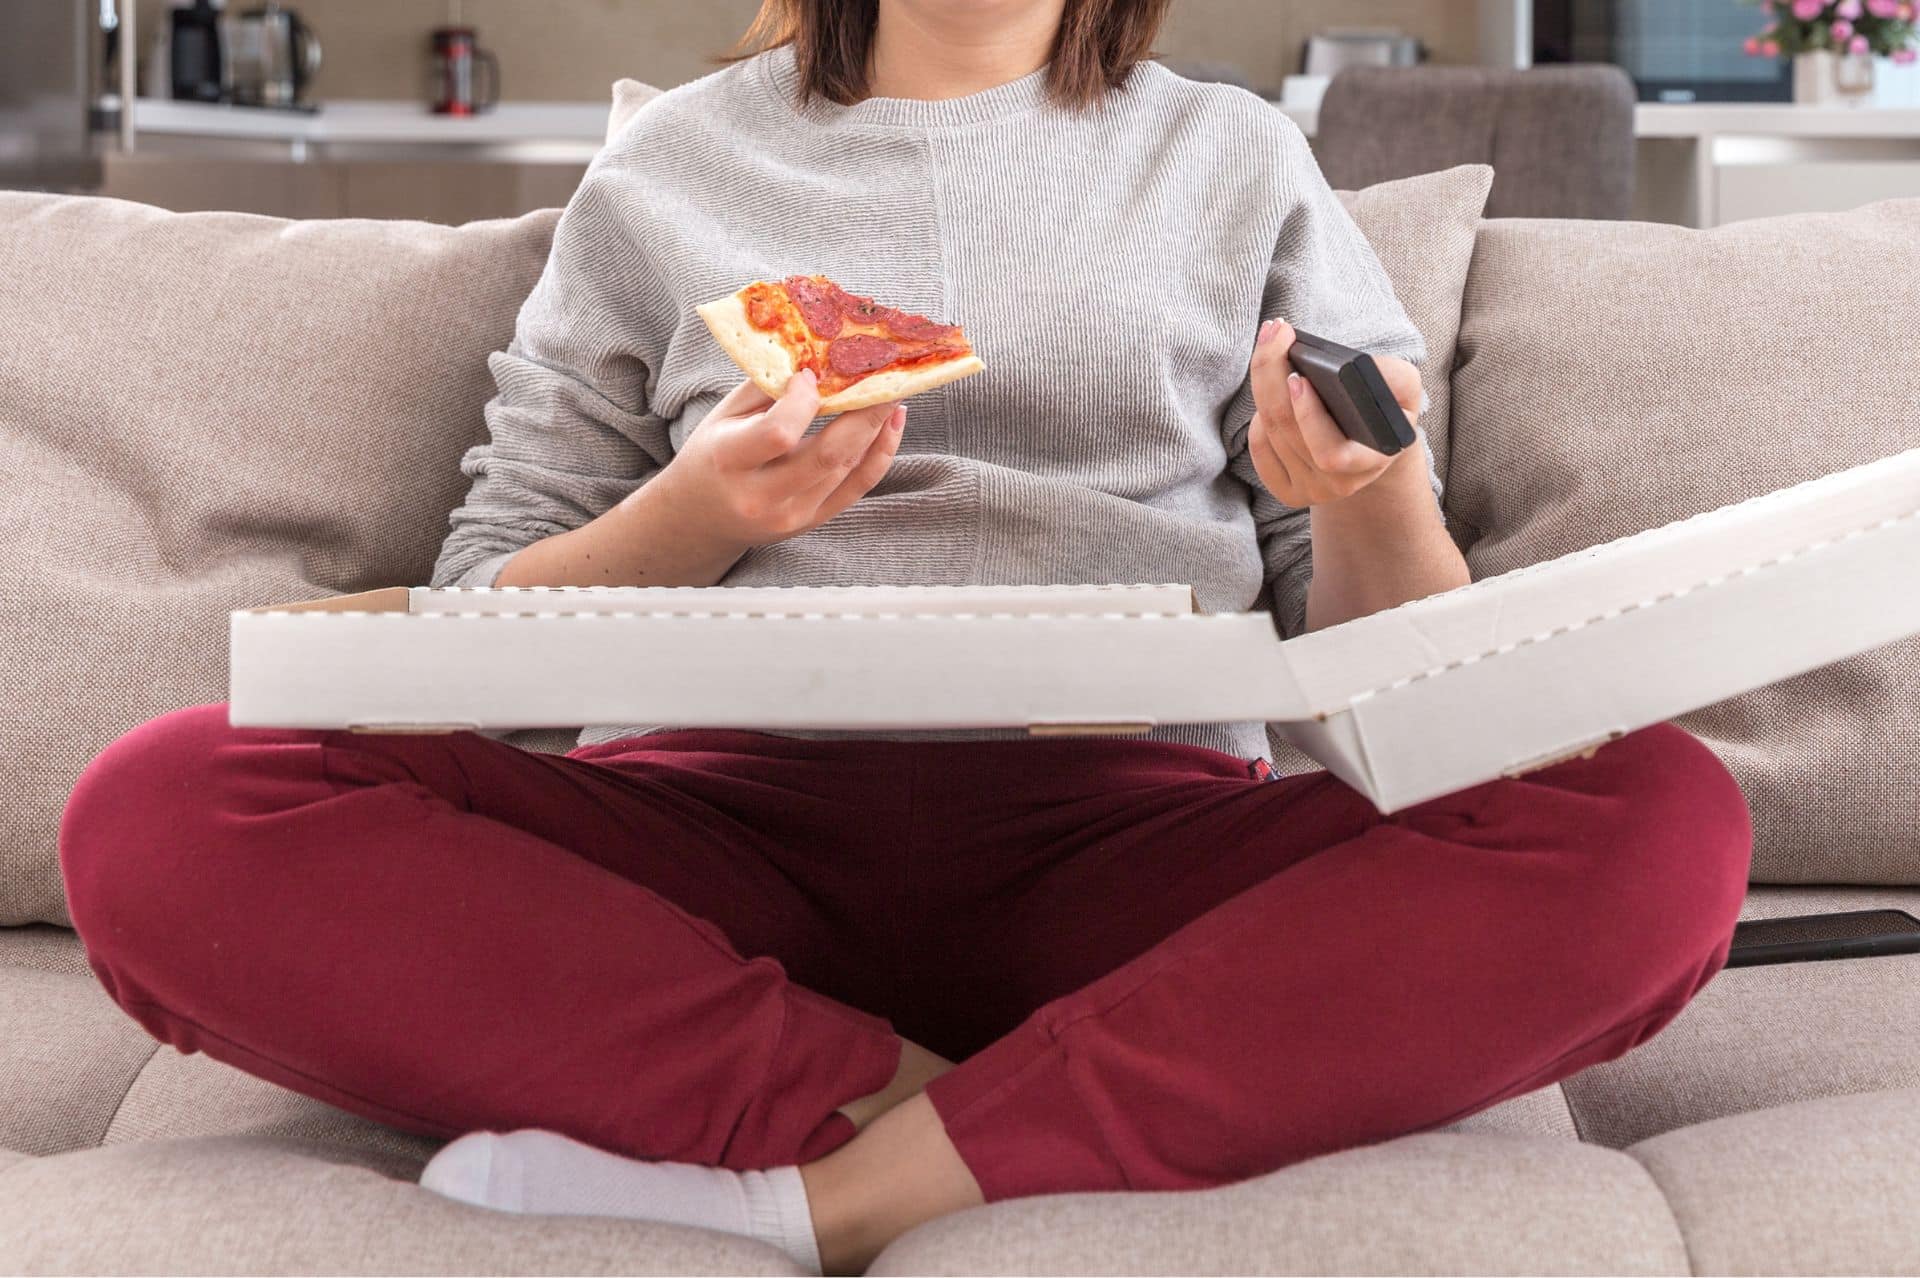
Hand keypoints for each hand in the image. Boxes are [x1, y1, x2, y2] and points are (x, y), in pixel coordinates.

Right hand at [660, 371, 904, 552]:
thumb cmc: (711, 455)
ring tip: (893, 392)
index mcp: (730, 462)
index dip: (804, 400)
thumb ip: (767, 387)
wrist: (699, 519)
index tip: (811, 375)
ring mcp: (792, 514)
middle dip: (865, 411)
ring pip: (849, 468)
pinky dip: (881, 454)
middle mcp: (762, 496)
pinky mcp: (812, 521)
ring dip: (877, 426)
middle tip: (886, 376)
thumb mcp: (724, 415)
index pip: (779, 432)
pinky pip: (858, 487)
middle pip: (828, 454)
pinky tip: (892, 424)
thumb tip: (816, 358)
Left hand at [1246, 320, 1423, 507]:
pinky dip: (1257, 420)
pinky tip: (1267, 395)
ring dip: (1263, 388)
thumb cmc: (1386, 409)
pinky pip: (1260, 451)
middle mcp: (1341, 484)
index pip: (1330, 452)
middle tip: (1273, 341)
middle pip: (1288, 431)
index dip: (1308, 415)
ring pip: (1270, 435)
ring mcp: (1312, 491)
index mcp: (1373, 462)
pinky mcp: (1288, 492)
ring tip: (1271, 352)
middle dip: (1271, 380)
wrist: (1374, 442)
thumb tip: (1360, 368)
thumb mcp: (1406, 390)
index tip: (1298, 377)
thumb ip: (1397, 378)